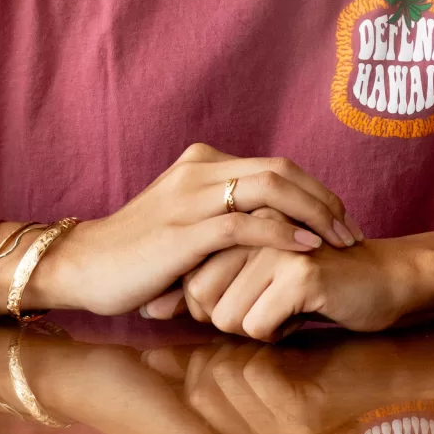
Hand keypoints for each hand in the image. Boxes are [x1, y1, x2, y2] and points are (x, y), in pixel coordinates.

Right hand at [30, 143, 365, 316]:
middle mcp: (199, 171)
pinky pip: (244, 223)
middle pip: (281, 171)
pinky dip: (282, 232)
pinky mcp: (183, 231)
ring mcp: (191, 198)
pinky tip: (307, 248)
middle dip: (324, 200)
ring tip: (339, 240)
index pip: (276, 167)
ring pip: (269, 188)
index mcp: (203, 164)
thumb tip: (275, 241)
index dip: (315, 191)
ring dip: (313, 214)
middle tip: (352, 232)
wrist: (80, 268)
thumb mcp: (186, 228)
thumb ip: (225, 223)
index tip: (340, 222)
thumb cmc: (135, 257)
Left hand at [145, 229, 433, 341]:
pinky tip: (302, 314)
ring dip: (254, 327)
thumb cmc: (314, 283)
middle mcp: (253, 223)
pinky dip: (277, 333)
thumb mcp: (254, 276)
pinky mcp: (300, 273)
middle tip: (268, 306)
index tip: (242, 301)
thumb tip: (151, 307)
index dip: (203, 304)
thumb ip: (205, 285)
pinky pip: (257, 326)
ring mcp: (276, 245)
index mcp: (239, 215)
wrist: (386, 279)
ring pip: (225, 316)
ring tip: (286, 307)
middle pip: (199, 297)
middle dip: (228, 317)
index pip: (188, 274)